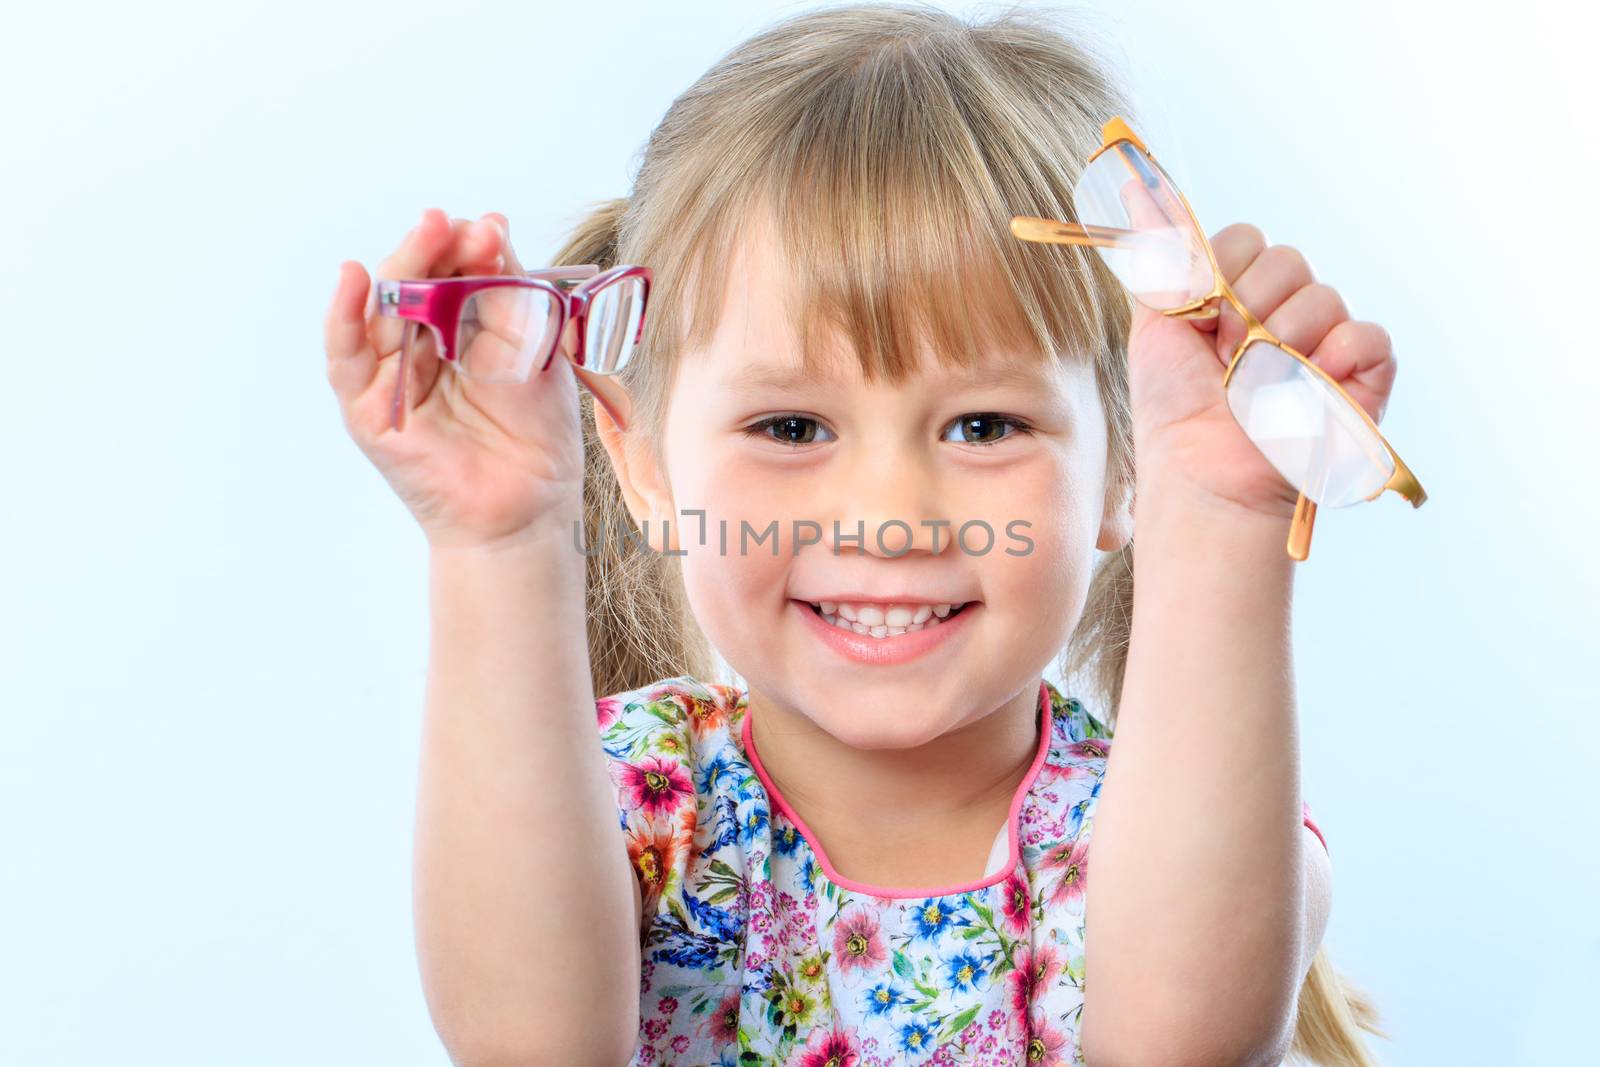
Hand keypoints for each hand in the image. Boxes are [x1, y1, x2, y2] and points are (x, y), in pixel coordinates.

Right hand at [324, 209, 586, 550]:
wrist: (532, 507)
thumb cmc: (536, 433)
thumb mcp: (535, 349)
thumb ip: (511, 292)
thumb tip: (492, 227)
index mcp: (459, 328)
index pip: (451, 272)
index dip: (467, 248)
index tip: (492, 229)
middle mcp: (419, 346)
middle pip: (414, 284)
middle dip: (435, 249)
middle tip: (456, 225)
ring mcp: (391, 377)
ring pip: (383, 310)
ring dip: (404, 266)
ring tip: (428, 233)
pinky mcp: (369, 411)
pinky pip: (348, 359)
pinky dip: (344, 317)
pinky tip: (353, 279)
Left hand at [1128, 224, 1398, 520]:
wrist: (1200, 472)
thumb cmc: (1175, 406)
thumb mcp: (1155, 321)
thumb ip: (1160, 255)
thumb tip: (1135, 182)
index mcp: (1241, 290)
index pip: (1244, 240)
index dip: (1217, 276)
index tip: (1196, 321)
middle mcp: (1287, 307)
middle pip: (1286, 259)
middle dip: (1246, 310)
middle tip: (1225, 360)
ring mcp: (1327, 338)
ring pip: (1321, 296)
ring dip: (1279, 344)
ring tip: (1258, 387)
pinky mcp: (1365, 373)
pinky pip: (1365, 335)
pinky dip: (1333, 360)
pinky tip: (1306, 390)